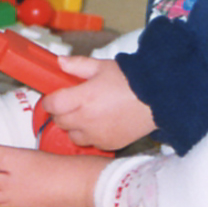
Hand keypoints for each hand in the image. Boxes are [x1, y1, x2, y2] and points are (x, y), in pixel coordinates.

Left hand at [40, 55, 155, 150]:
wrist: (157, 97)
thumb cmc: (132, 81)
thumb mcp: (103, 66)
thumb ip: (78, 65)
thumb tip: (60, 62)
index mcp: (83, 97)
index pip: (52, 105)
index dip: (50, 101)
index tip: (55, 98)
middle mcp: (86, 119)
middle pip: (59, 121)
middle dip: (62, 112)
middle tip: (72, 103)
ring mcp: (96, 134)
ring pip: (72, 134)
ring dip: (74, 126)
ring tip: (87, 115)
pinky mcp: (107, 144)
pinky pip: (89, 142)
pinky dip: (90, 135)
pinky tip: (101, 123)